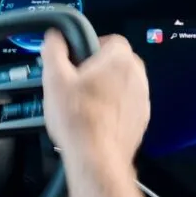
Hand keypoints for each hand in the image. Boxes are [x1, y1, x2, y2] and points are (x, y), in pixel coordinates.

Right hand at [41, 31, 149, 166]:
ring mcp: (142, 99)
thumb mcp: (54, 79)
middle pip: (116, 62)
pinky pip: (125, 105)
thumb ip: (53, 51)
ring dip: (105, 89)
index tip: (75, 61)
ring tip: (82, 105)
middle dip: (97, 69)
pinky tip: (93, 120)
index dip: (88, 47)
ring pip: (121, 84)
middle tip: (75, 83)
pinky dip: (112, 109)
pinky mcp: (141, 119)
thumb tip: (54, 38)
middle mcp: (137, 76)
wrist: (96, 158)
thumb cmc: (78, 120)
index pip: (109, 39)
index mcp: (119, 59)